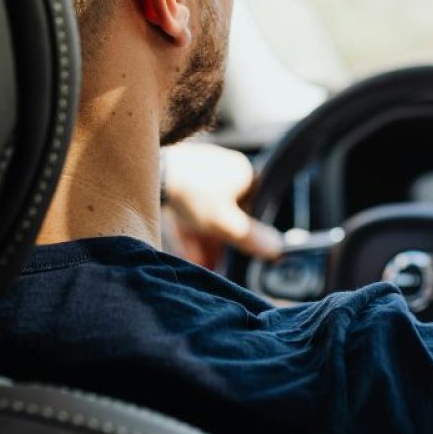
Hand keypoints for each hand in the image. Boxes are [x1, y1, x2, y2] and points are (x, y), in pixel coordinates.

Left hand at [162, 142, 282, 265]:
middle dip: (221, 241)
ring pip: (207, 212)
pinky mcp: (178, 179)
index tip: (242, 253)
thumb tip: (277, 249)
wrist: (155, 175)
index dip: (247, 231)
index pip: (255, 205)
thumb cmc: (194, 193)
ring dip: (205, 240)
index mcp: (243, 172)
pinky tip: (188, 255)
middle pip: (228, 212)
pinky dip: (190, 231)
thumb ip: (251, 238)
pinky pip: (189, 208)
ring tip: (202, 264)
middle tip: (217, 263)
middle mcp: (224, 168)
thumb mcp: (226, 223)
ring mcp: (200, 172)